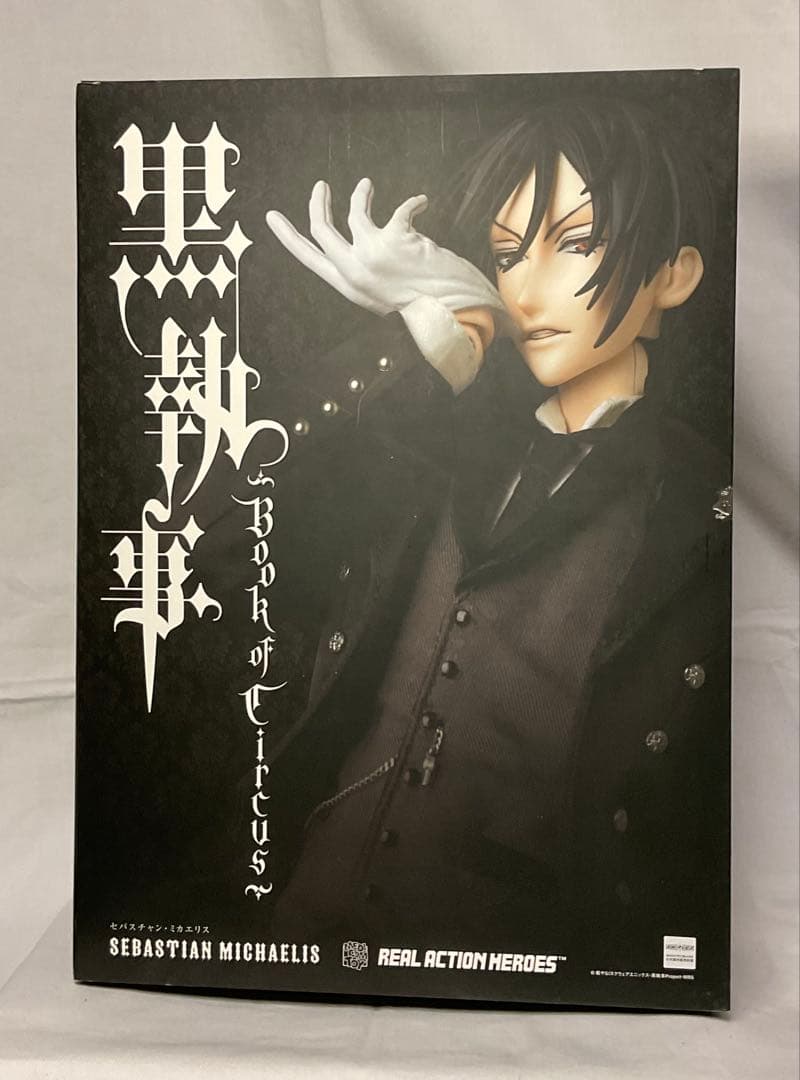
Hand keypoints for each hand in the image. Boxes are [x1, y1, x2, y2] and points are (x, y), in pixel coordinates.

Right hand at [266, 178, 511, 333]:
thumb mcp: (382, 294)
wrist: (451, 308)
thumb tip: (350, 248)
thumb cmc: (421, 302)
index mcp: (348, 286)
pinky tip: (421, 202)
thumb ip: (362, 274)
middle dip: (317, 203)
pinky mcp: (393, 238)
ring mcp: (371, 255)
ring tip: (366, 186)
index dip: (287, 236)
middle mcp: (353, 272)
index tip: (272, 217)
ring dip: (361, 194)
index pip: (309, 258)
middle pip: (320, 229)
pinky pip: (399, 208)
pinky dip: (412, 203)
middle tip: (321, 186)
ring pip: (354, 211)